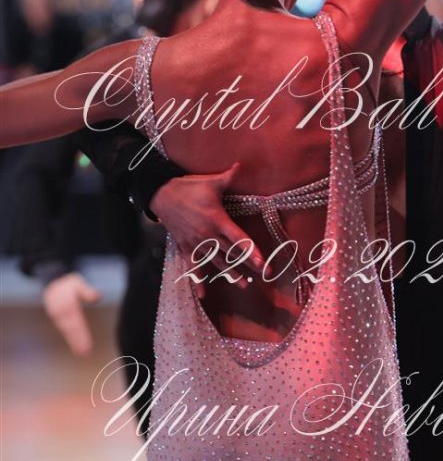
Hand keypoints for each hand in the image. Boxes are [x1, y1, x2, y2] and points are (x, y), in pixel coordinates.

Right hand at [42, 272, 100, 355]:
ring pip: (68, 332)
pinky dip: (72, 340)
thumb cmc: (69, 286)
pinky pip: (66, 332)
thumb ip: (86, 291)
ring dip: (75, 343)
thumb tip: (97, 297)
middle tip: (85, 352)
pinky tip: (79, 350)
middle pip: (71, 328)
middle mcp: (62, 313)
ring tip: (83, 353)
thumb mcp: (77, 283)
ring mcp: (59, 318)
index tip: (86, 341)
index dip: (80, 332)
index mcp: (67, 304)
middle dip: (77, 341)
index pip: (75, 320)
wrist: (52, 286)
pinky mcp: (60, 321)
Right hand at [149, 163, 266, 296]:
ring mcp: (196, 243)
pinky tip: (203, 296)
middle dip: (248, 265)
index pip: (238, 239)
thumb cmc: (188, 188)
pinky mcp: (186, 247)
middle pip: (231, 254)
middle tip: (264, 276)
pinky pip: (193, 267)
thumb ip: (228, 177)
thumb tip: (241, 165)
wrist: (160, 195)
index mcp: (217, 220)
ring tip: (244, 285)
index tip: (263, 263)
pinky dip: (198, 281)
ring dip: (230, 274)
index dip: (252, 252)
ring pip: (217, 262)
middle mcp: (208, 235)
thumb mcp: (210, 182)